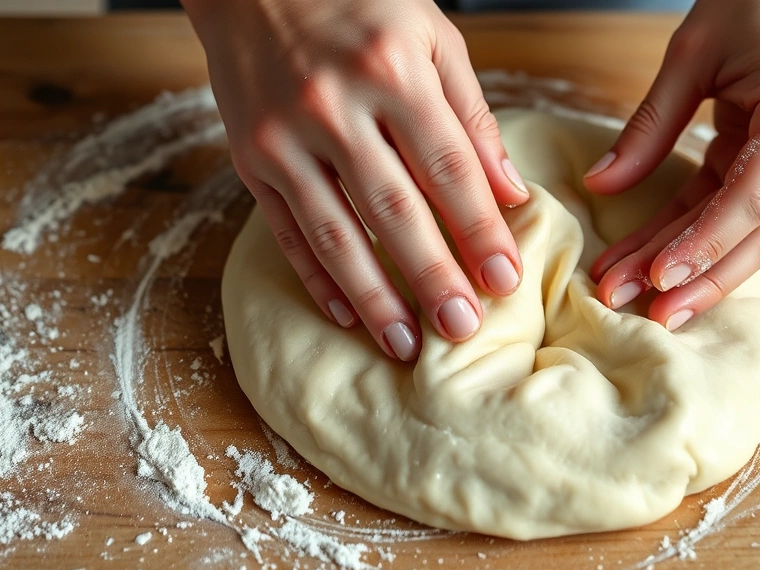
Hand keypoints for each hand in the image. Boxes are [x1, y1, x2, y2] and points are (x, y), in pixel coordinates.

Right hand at [184, 0, 528, 360]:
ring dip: (373, 298)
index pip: (447, 168)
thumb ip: (471, 114)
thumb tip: (510, 191)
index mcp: (392, 70)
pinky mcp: (249, 159)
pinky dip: (316, 278)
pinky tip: (343, 314)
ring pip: (336, 234)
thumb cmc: (357, 3)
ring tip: (405, 344)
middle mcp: (333, 106)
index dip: (479, 230)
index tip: (506, 280)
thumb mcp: (431, 36)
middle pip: (394, 212)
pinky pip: (286, 231)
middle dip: (433, 278)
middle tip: (462, 329)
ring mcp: (283, 137)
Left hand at [583, 0, 759, 329]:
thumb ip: (649, 126)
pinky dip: (692, 236)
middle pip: (757, 237)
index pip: (749, 202)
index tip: (656, 280)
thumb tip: (600, 184)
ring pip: (747, 235)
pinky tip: (647, 258)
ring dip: (689, 267)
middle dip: (698, 280)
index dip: (701, 246)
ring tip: (628, 292)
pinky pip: (736, 211)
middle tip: (641, 315)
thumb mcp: (694, 55)